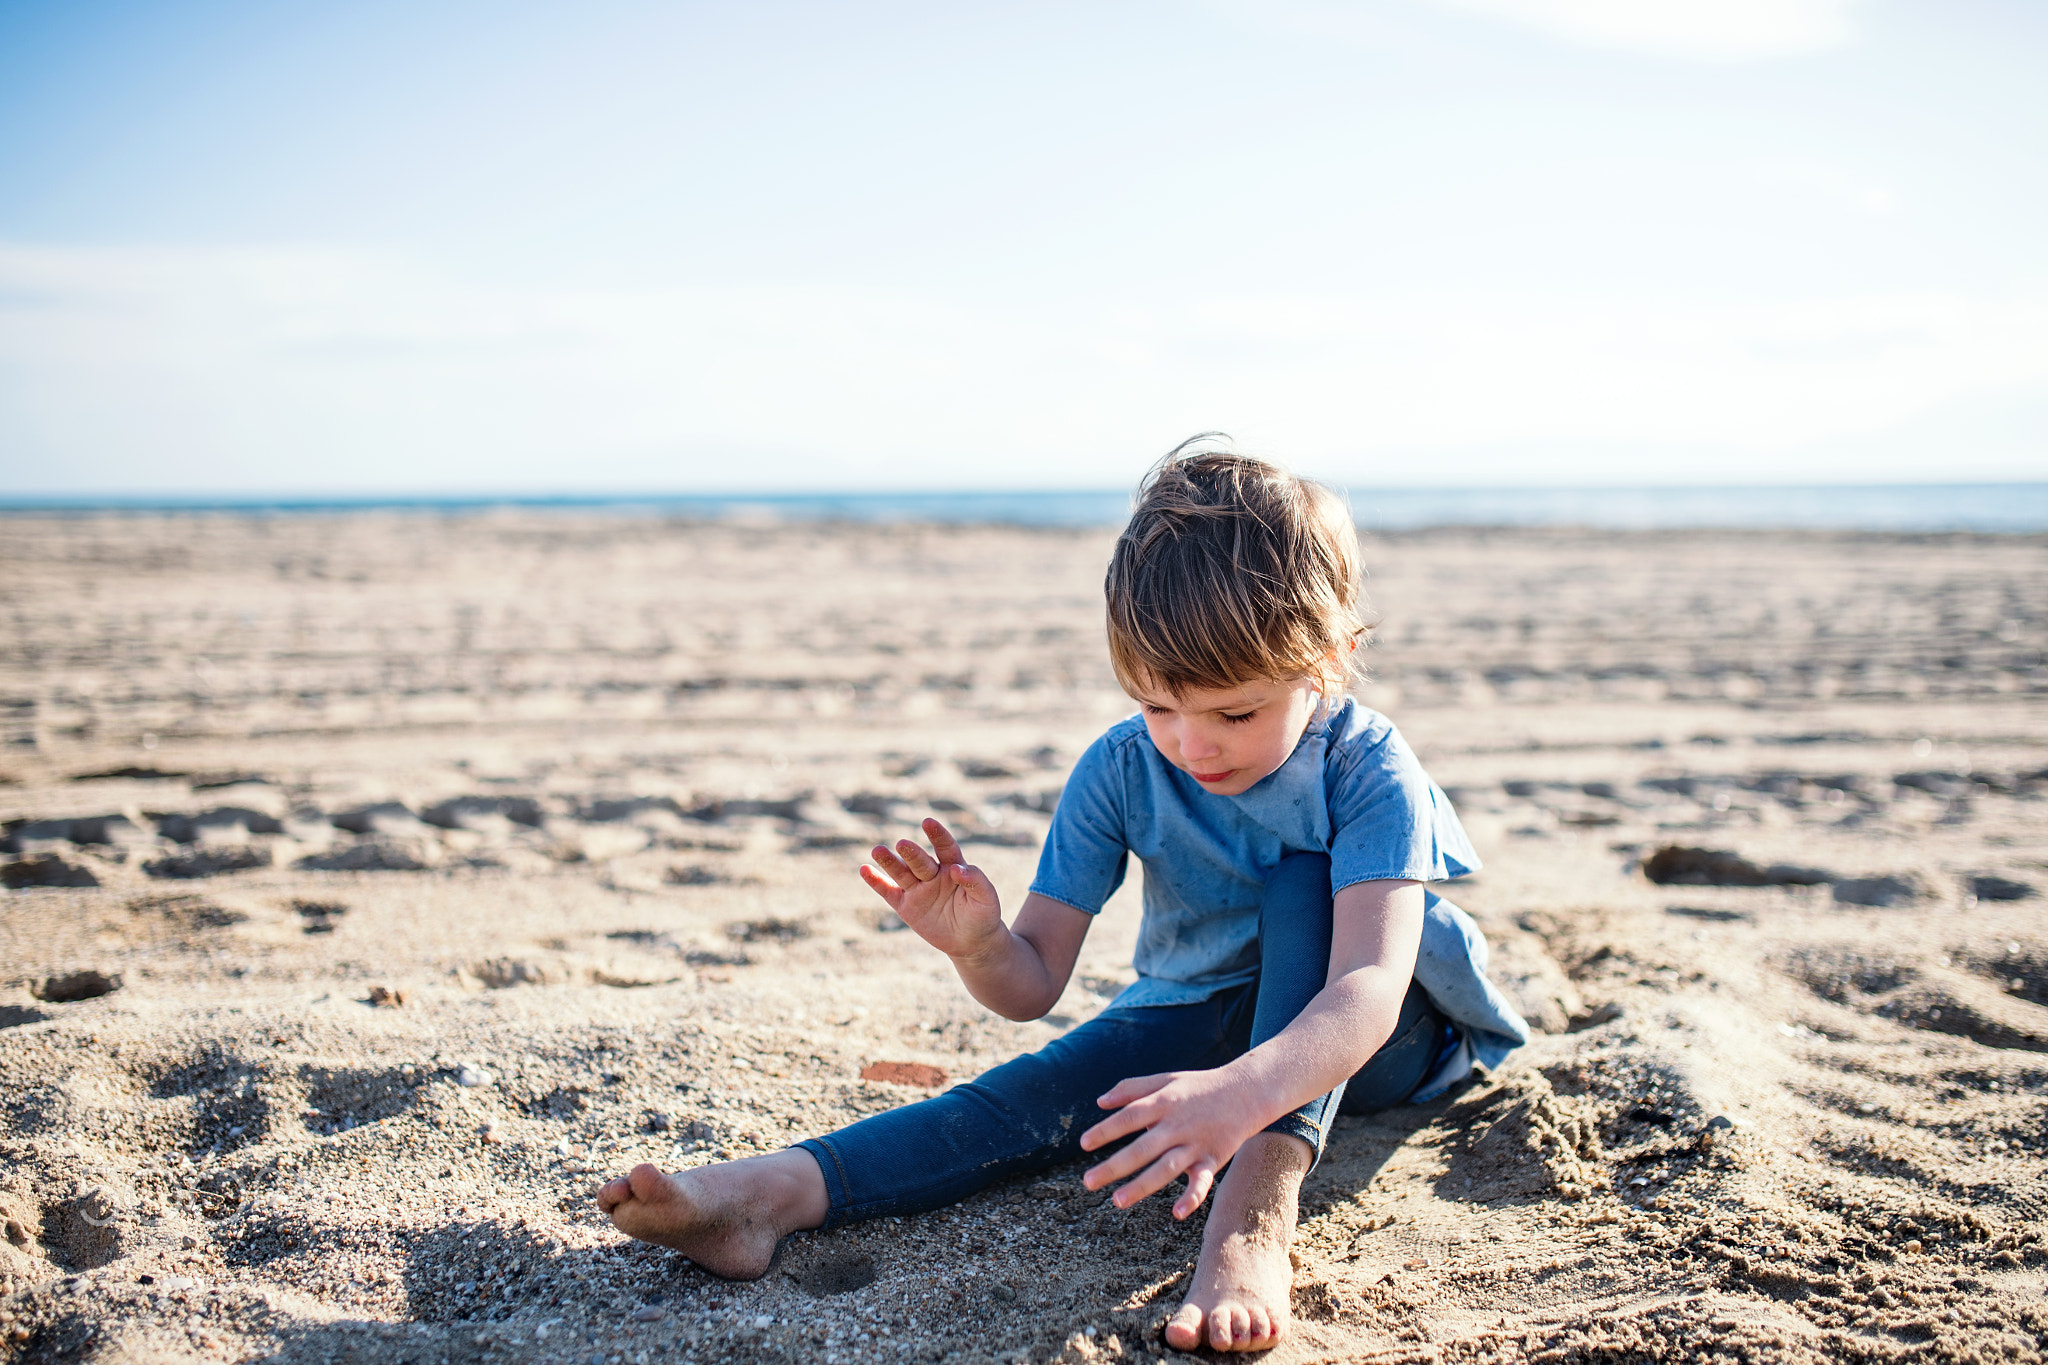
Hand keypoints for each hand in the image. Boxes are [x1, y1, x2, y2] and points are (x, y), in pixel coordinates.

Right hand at [859, 818, 1003, 960]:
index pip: (945, 847)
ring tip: (877, 850)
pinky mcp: (906, 906)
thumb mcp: (987, 899)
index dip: (937, 835)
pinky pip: (888, 892)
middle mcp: (933, 874)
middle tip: (902, 844)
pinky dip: (876, 882)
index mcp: (954, 867)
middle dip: (911, 853)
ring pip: (901, 872)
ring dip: (889, 862)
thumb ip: (976, 881)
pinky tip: (864, 870)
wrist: (971, 942)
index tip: (928, 823)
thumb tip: (957, 868)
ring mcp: (918, 889)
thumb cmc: (982, 916)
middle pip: (920, 861)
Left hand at [1077, 1067, 1267, 1219]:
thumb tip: (1099, 1101)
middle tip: (1088, 1182)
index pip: (1130, 1116)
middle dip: (1114, 1166)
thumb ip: (1132, 1088)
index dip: (1106, 1130)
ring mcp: (1195, 1143)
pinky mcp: (1212, 1159)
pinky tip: (1177, 1213)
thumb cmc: (1199, 1086)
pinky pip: (1202, 1182)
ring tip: (1117, 1201)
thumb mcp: (1165, 1079)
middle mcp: (1177, 1124)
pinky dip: (1192, 1198)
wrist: (1247, 1091)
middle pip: (1142, 1147)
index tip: (1083, 1144)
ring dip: (1142, 1186)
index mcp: (1164, 1102)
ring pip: (1166, 1168)